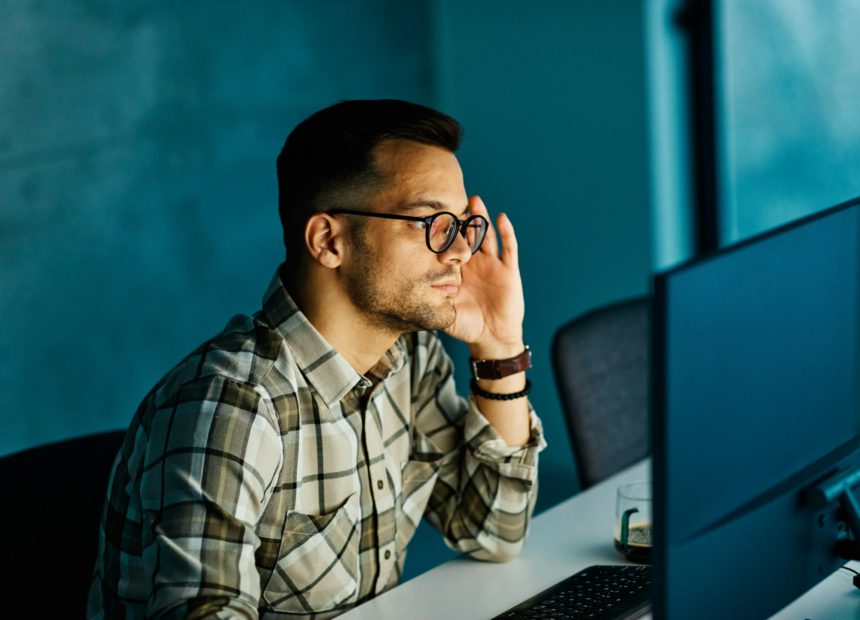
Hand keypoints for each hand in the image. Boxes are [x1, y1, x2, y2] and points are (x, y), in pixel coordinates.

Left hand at [444, 195, 524, 357]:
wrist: (492, 338)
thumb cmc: (467, 326)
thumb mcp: (444, 312)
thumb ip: (430, 303)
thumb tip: (407, 295)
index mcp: (458, 271)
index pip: (449, 247)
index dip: (442, 234)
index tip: (431, 218)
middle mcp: (475, 264)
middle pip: (467, 236)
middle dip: (461, 219)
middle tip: (451, 200)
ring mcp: (493, 265)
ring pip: (487, 236)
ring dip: (482, 218)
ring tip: (474, 200)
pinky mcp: (509, 270)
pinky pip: (509, 248)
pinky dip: (507, 232)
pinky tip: (501, 218)